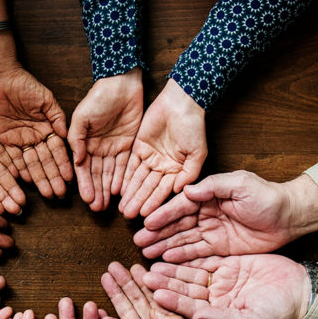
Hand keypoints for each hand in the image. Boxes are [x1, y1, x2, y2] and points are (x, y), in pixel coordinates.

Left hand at [0, 68, 72, 198]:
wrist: (2, 78)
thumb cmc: (26, 85)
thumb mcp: (46, 99)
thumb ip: (57, 117)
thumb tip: (67, 135)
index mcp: (47, 128)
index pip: (57, 150)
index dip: (63, 164)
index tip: (69, 179)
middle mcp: (35, 137)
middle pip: (45, 161)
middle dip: (52, 177)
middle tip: (58, 194)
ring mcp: (20, 140)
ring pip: (31, 163)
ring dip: (39, 178)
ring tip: (46, 193)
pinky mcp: (5, 140)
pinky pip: (12, 157)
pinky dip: (19, 169)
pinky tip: (27, 181)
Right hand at [68, 69, 142, 211]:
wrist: (121, 83)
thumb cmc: (98, 97)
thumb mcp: (82, 117)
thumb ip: (76, 140)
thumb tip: (76, 161)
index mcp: (84, 142)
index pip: (83, 168)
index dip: (85, 184)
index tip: (87, 199)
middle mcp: (97, 148)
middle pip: (97, 174)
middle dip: (97, 191)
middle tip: (98, 209)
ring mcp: (113, 147)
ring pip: (111, 173)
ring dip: (109, 189)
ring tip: (108, 206)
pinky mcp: (129, 145)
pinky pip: (126, 165)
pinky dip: (123, 178)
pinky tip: (121, 191)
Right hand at [99, 262, 202, 318]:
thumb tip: (156, 306)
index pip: (157, 297)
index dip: (145, 282)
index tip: (134, 267)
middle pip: (138, 300)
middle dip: (125, 283)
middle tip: (112, 267)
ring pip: (126, 312)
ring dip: (115, 296)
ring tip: (104, 279)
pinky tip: (101, 313)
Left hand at [118, 78, 206, 218]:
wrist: (180, 102)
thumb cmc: (193, 126)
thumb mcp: (197, 153)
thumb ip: (189, 173)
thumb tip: (179, 192)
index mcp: (178, 170)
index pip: (164, 190)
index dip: (155, 202)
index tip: (146, 216)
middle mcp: (163, 166)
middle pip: (149, 187)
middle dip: (139, 201)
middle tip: (128, 216)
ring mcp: (150, 157)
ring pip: (138, 179)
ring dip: (131, 193)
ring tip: (123, 208)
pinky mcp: (139, 147)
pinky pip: (130, 165)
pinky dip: (125, 177)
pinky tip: (119, 189)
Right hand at [136, 171, 317, 261]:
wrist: (290, 217)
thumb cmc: (267, 196)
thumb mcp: (240, 184)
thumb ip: (214, 186)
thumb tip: (186, 189)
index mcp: (209, 195)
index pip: (181, 206)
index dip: (163, 215)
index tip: (146, 223)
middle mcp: (206, 214)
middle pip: (177, 225)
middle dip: (157, 234)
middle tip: (138, 243)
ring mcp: (212, 232)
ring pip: (183, 241)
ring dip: (164, 247)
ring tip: (146, 254)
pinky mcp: (220, 248)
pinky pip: (197, 253)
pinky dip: (181, 257)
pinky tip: (166, 260)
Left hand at [144, 255, 310, 318]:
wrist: (300, 291)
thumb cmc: (278, 312)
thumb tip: (197, 318)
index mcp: (217, 314)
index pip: (189, 307)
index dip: (171, 301)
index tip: (154, 294)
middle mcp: (215, 298)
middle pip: (185, 289)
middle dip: (165, 282)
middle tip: (144, 275)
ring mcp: (221, 280)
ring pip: (190, 273)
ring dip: (172, 268)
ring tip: (151, 262)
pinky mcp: (228, 264)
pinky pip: (204, 259)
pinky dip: (189, 255)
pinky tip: (172, 249)